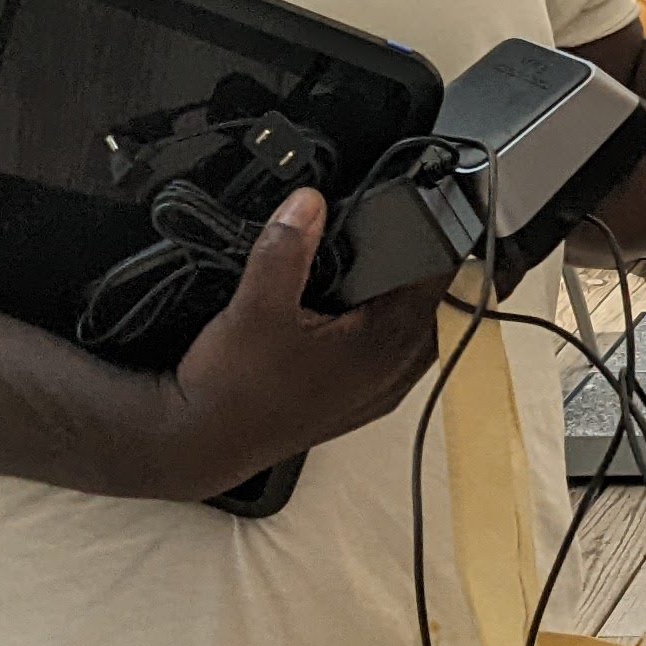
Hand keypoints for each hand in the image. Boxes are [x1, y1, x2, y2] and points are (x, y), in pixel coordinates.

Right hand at [153, 190, 448, 492]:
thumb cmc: (231, 387)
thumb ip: (287, 248)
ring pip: (421, 336)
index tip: (445, 209)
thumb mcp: (255, 305)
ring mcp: (379, 394)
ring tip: (402, 261)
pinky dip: (395, 328)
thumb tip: (310, 202)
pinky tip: (369, 310)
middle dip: (435, 270)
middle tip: (428, 227)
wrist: (200, 444)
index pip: (440, 284)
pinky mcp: (359, 405)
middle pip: (440, 310)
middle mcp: (394, 375)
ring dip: (417, 302)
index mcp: (384, 346)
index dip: (446, 243)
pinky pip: (398, 357)